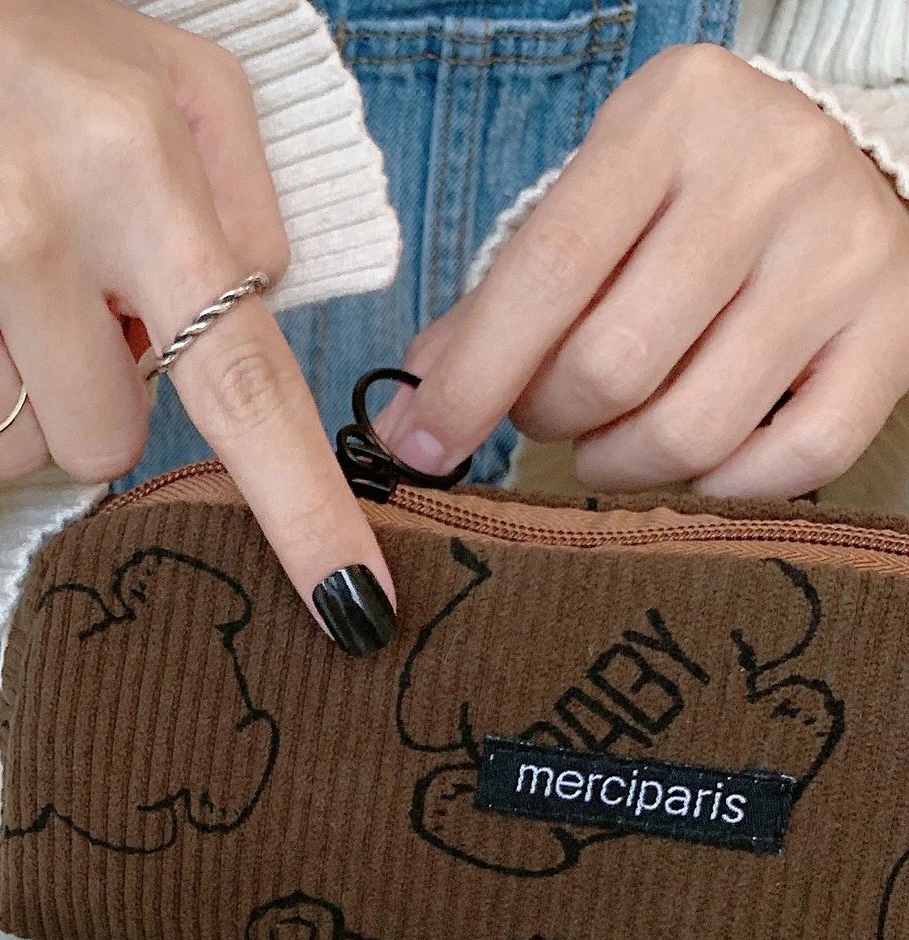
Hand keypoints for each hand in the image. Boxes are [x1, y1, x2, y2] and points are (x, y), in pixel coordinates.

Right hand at [0, 0, 395, 653]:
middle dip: (91, 391)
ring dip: (5, 391)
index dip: (300, 506)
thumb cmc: (4, 46)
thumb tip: (250, 320)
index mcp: (131, 163)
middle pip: (103, 447)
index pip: (238, 377)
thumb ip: (239, 200)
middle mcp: (20, 229)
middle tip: (46, 293)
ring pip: (9, 455)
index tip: (352, 606)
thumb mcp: (160, 74)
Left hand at [378, 44, 908, 498]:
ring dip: (618, 463)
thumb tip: (413, 417)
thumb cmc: (676, 202)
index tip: (420, 446)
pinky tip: (687, 462)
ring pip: (693, 428)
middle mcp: (770, 169)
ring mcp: (844, 249)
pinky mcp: (897, 326)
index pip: (546, 272)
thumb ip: (498, 303)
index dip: (471, 381)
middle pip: (613, 364)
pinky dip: (719, 489)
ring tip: (606, 437)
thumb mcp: (584, 205)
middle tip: (544, 412)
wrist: (836, 159)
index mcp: (670, 118)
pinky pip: (794, 460)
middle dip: (548, 419)